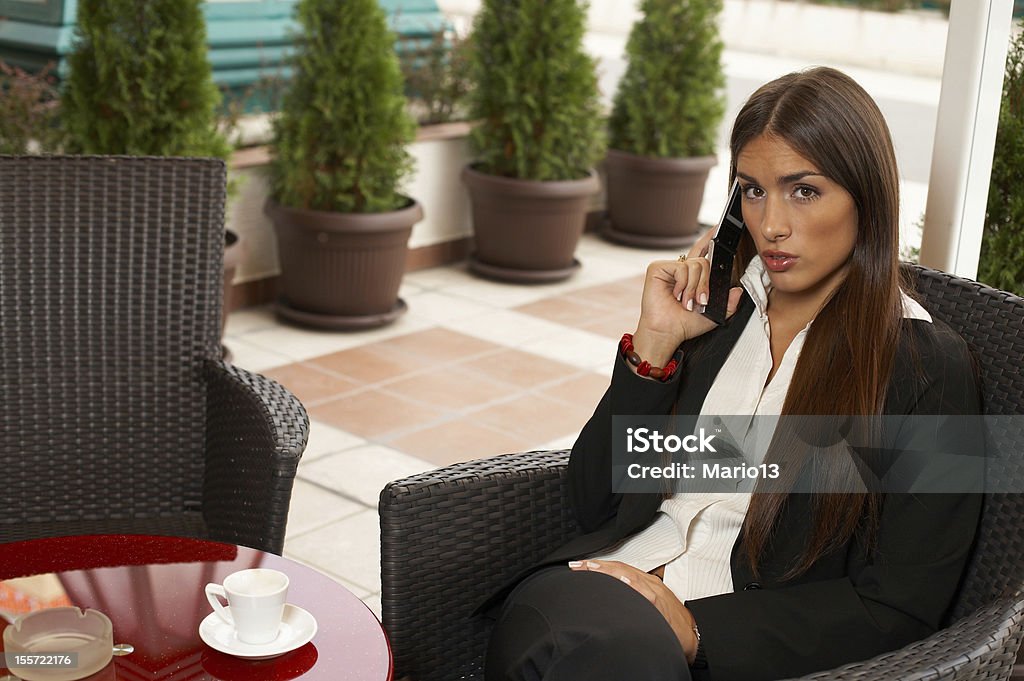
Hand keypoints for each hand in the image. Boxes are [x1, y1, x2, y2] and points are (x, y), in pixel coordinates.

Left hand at [569, 559, 699, 663]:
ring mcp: (655, 591)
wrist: (693, 634)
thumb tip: (611, 595)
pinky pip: (647, 592)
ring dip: (609, 571)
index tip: (580, 566)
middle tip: (577, 565)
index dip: (598, 566)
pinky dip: (634, 585)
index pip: (617, 569)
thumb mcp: (647, 604)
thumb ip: (631, 597)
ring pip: (629, 576)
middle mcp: (649, 583)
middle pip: (619, 569)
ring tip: (592, 568)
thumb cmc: (671, 622)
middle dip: (597, 566)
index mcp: (645, 582)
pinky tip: (623, 582)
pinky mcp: (661, 604)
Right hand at [632, 230, 743, 366]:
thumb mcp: (714, 315)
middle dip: (706, 284)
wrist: (666, 332)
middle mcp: (681, 269)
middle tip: (701, 301)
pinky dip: (683, 284)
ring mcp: (669, 268)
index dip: (709, 238)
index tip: (718, 226)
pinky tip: (676, 295)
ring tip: (687, 302)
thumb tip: (737, 291)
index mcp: (692, 277)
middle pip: (705, 262)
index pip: (703, 253)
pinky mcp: (658, 268)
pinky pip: (682, 268)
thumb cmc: (684, 324)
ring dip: (695, 288)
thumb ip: (729, 304)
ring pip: (696, 265)